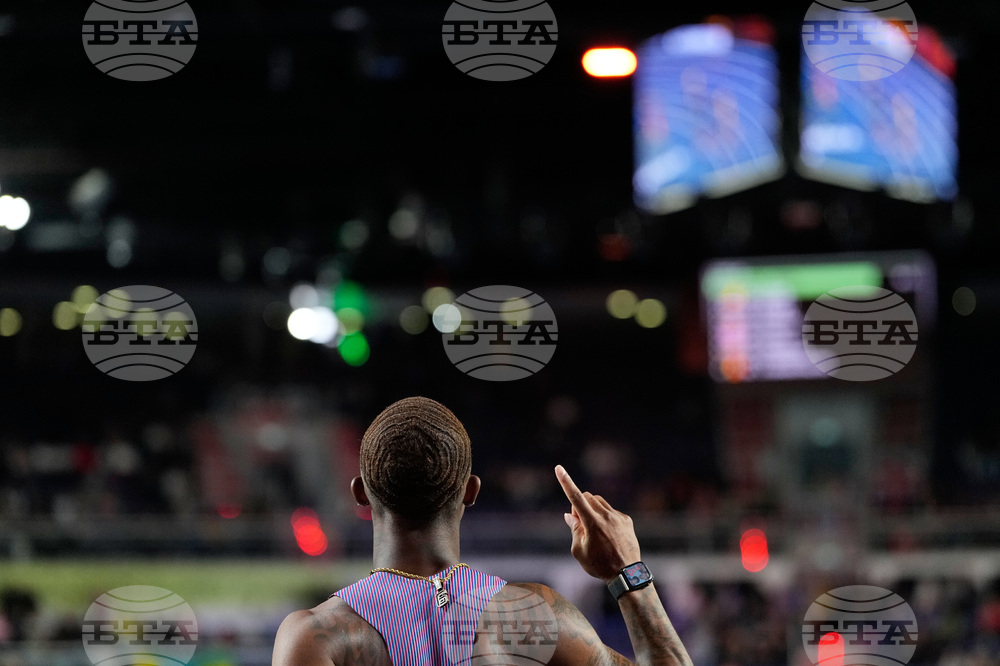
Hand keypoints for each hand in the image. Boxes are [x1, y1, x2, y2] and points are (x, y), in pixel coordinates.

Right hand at [555, 465, 640, 583]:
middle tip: (578, 522)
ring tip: (593, 529)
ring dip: (592, 509)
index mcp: (592, 523)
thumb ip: (574, 529)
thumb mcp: (579, 551)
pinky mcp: (626, 520)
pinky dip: (604, 516)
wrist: (627, 575)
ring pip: (599, 502)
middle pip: (588, 497)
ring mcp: (618, 517)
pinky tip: (606, 534)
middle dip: (579, 504)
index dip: (566, 482)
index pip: (576, 498)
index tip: (559, 468)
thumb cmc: (599, 565)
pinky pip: (611, 510)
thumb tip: (570, 515)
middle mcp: (606, 516)